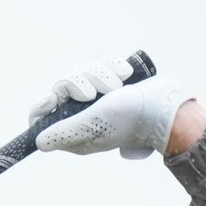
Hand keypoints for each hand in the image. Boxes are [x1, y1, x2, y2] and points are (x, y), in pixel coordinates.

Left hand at [29, 56, 193, 158]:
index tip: (54, 98)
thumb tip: (38, 141)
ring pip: (83, 73)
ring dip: (101, 74)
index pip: (44, 118)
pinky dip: (114, 65)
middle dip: (81, 83)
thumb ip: (65, 130)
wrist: (167, 106)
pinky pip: (102, 64)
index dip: (43, 106)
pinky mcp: (114, 83)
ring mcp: (100, 98)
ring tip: (119, 85)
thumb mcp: (93, 124)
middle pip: (62, 88)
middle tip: (98, 93)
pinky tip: (126, 73)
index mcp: (76, 132)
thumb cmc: (131, 119)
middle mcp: (84, 115)